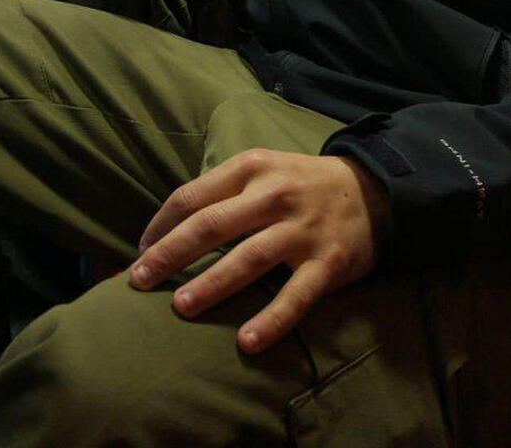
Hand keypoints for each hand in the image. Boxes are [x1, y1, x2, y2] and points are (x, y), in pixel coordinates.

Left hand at [130, 150, 389, 354]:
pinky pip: (296, 296)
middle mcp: (273, 194)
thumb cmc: (300, 183)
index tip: (139, 249)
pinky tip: (247, 342)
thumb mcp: (262, 169)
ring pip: (248, 258)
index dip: (162, 224)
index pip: (193, 196)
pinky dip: (271, 320)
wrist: (371, 190)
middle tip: (139, 279)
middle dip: (169, 253)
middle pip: (211, 225)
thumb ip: (222, 191)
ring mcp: (301, 229)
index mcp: (250, 168)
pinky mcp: (327, 262)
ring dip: (211, 284)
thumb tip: (168, 226)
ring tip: (180, 307)